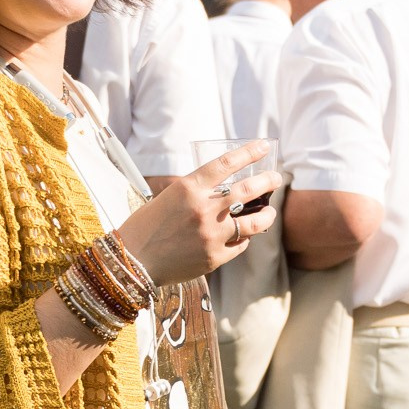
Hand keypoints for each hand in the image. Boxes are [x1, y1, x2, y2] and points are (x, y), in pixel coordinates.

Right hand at [118, 143, 272, 284]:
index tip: (264, 146)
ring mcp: (211, 234)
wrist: (132, 262)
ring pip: (254, 221)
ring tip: (269, 213)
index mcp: (189, 188)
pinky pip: (240, 244)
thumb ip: (196, 193)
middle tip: (276, 179)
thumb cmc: (145, 227)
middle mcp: (204, 209)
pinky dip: (243, 238)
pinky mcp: (215, 257)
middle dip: (268, 181)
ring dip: (267, 215)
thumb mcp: (167, 198)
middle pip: (249, 189)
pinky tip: (242, 236)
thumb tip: (224, 191)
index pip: (227, 163)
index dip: (250, 152)